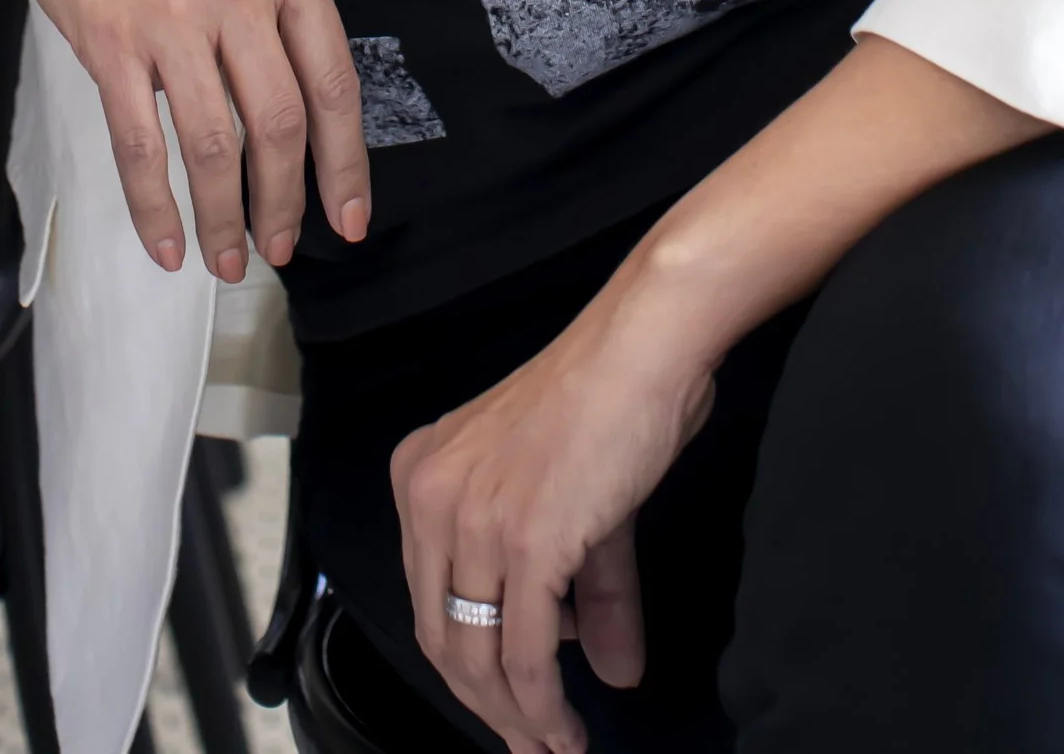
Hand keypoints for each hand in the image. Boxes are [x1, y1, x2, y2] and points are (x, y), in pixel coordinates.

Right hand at [0, 0, 369, 286]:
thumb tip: (293, 102)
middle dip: (285, 203)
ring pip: (214, 146)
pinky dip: (156, 206)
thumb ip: (271, 1)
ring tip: (226, 260)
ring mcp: (173, 17)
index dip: (344, 163)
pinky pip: (141, 146)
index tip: (348, 216)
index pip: (333, 81)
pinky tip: (166, 242)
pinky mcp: (111, 42)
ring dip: (224, 218)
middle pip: (280, 124)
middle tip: (282, 248)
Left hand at [391, 284, 713, 753]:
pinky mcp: (524, 539)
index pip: (428, 601)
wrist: (640, 348)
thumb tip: (613, 672)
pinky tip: (568, 725)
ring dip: (518, 720)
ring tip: (556, 747)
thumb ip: (588, 596)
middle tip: (532, 747)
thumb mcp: (578, 503)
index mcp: (423, 474)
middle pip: (442, 639)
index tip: (505, 710)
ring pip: (476, 658)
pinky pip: (524, 652)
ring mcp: (474, 518)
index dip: (465, 670)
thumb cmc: (608, 400)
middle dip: (486, 709)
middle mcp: (431, 496)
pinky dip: (544, 705)